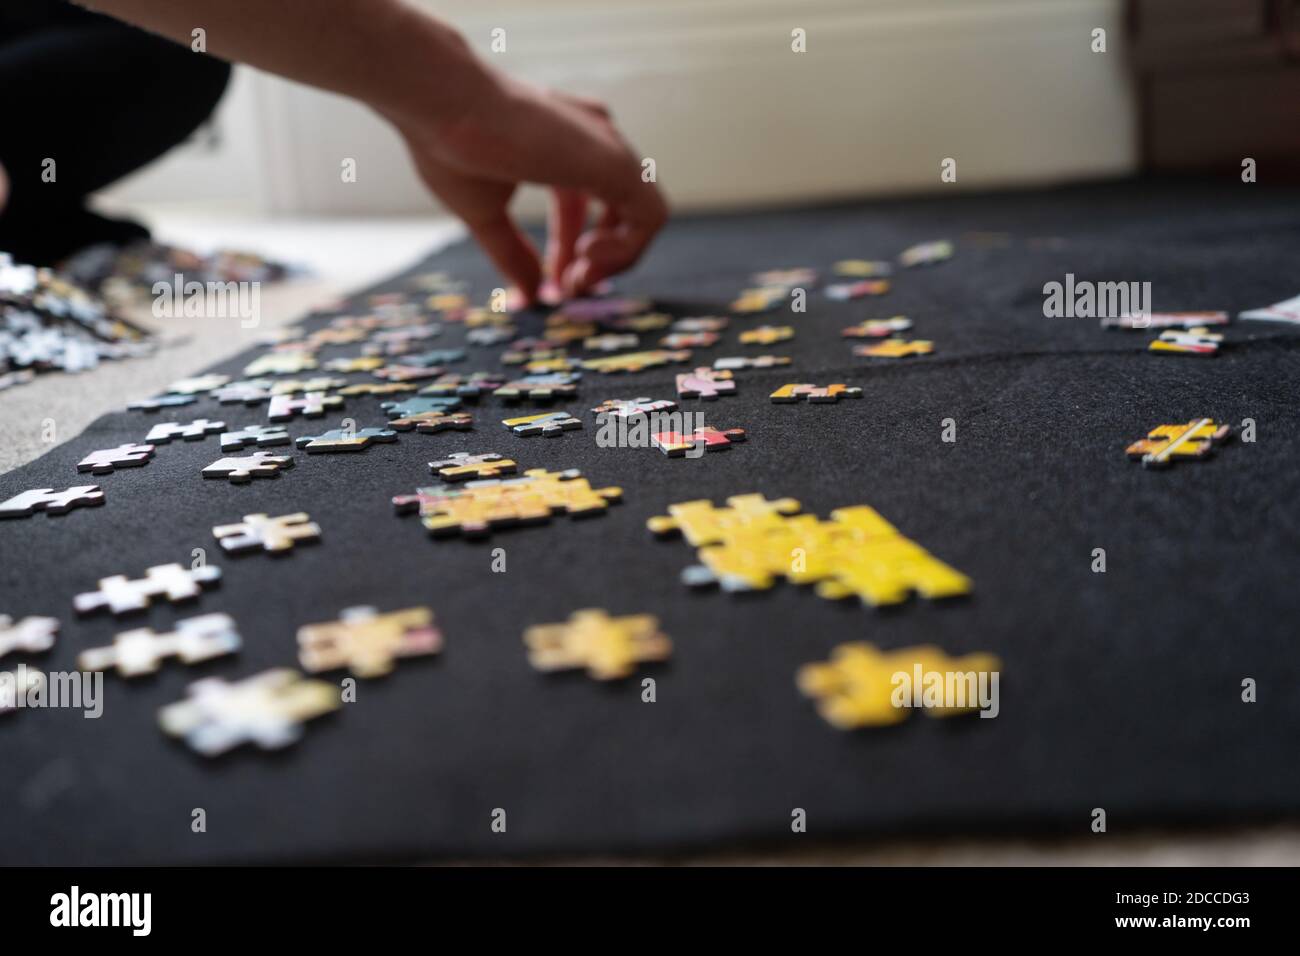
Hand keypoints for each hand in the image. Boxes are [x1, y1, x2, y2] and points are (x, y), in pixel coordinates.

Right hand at [391, 72, 667, 305]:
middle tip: (567, 290)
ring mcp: (607, 148)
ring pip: (642, 216)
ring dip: (615, 261)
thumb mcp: (483, 212)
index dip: (566, 252)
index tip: (550, 286)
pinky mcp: (616, 162)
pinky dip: (627, 250)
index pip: (577, 206)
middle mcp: (590, 141)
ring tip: (577, 281)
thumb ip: (511, 253)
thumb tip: (532, 294)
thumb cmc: (449, 145)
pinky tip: (586, 257)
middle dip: (596, 260)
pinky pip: (651, 217)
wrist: (439, 102)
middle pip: (614, 212)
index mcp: (557, 146)